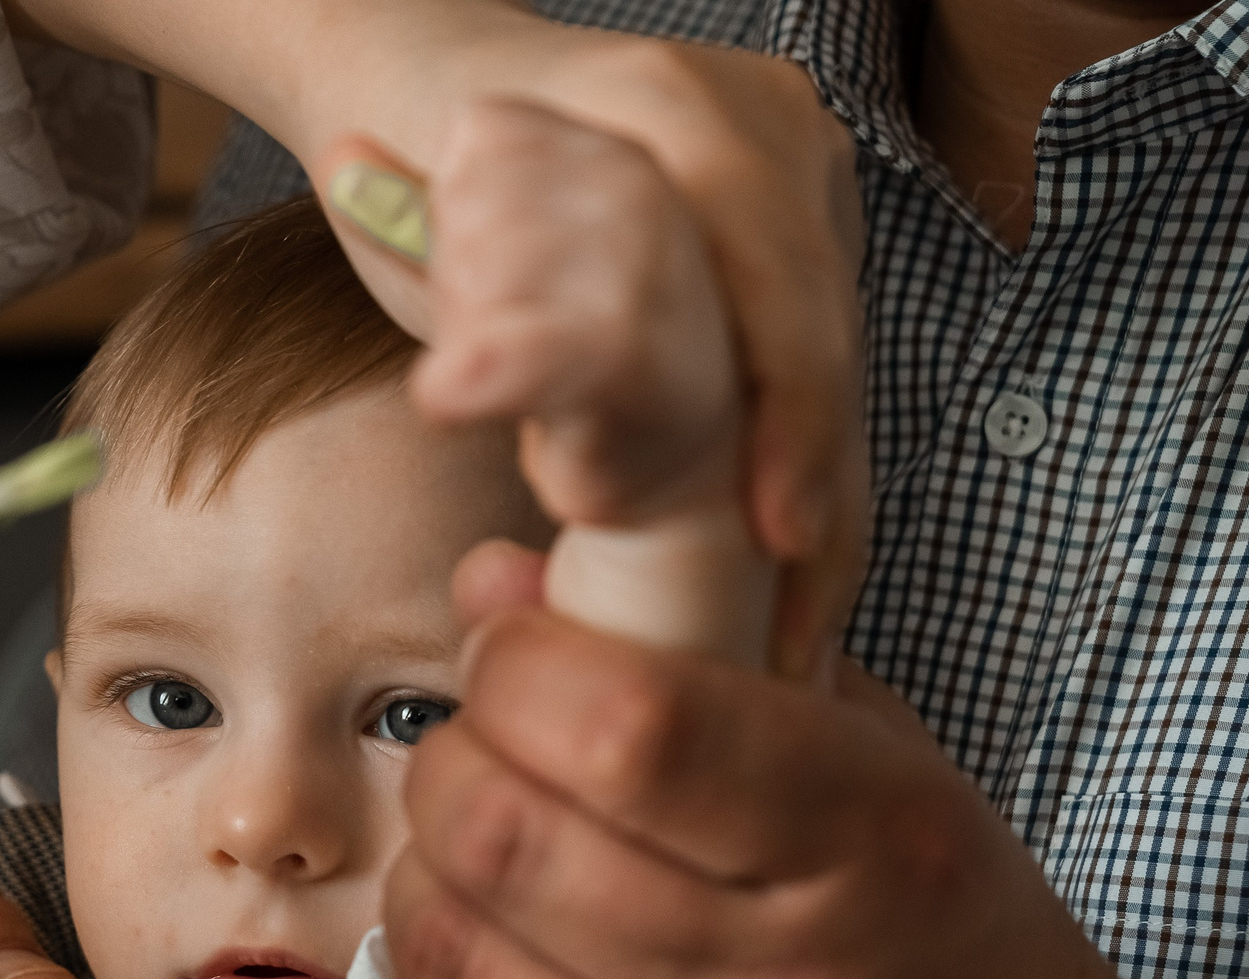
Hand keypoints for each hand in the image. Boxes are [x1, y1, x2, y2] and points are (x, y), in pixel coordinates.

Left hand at [302, 7, 868, 675]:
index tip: (776, 535)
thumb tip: (460, 388)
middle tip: (799, 632)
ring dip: (825, 493)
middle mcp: (765, 125)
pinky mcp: (793, 229)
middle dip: (818, 483)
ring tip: (803, 632)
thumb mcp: (423, 208)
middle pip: (819, 325)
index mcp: (681, 106)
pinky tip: (798, 571)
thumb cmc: (416, 145)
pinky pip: (812, 352)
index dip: (785, 413)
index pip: (768, 276)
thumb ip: (455, 283)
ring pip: (832, 352)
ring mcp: (794, 174)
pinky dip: (803, 460)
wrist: (434, 76)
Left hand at [376, 603, 1159, 978]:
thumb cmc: (936, 938)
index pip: (630, 728)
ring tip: (473, 858)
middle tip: (481, 753)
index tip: (520, 654)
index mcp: (875, 853)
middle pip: (507, 840)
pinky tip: (473, 962)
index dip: (525, 666)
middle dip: (455, 762)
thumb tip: (490, 582)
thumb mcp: (878, 766)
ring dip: (425, 879)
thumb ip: (696, 658)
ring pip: (450, 958)